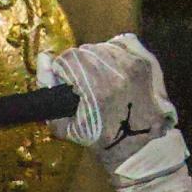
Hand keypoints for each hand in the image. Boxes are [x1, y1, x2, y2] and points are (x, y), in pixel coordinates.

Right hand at [37, 34, 184, 178]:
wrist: (141, 149)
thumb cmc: (101, 141)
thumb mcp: (66, 124)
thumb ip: (47, 88)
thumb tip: (42, 57)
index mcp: (96, 84)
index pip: (67, 59)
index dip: (65, 74)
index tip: (72, 89)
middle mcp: (117, 67)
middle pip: (85, 51)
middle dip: (81, 67)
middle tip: (89, 88)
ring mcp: (135, 62)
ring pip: (103, 46)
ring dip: (98, 61)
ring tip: (104, 82)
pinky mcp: (148, 61)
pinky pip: (124, 42)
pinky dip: (116, 53)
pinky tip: (117, 71)